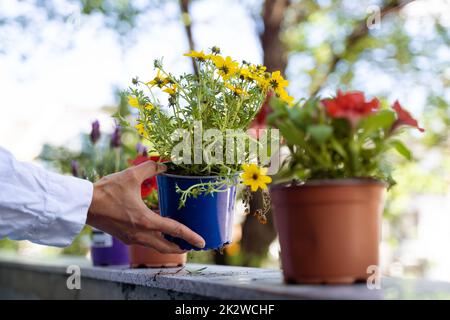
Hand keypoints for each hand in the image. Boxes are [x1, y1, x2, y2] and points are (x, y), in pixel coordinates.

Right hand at [86, 161, 204, 252]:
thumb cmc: (106, 191)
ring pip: (155, 246)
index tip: (202, 242)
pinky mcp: (124, 237)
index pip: (175, 230)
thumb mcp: (130, 175)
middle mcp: (140, 234)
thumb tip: (164, 164)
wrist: (84, 204)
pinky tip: (157, 226)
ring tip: (178, 237)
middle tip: (192, 245)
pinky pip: (145, 240)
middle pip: (166, 247)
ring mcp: (131, 238)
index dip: (191, 236)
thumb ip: (149, 168)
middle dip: (181, 248)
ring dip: (167, 243)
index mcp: (146, 221)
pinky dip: (155, 237)